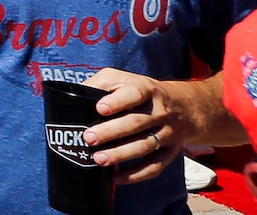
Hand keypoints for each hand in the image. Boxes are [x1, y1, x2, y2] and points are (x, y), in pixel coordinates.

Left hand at [82, 69, 207, 182]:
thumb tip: (73, 95)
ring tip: (98, 159)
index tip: (99, 109)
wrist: (183, 106)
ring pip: (145, 146)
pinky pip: (155, 166)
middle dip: (111, 132)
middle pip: (136, 123)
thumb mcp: (121, 78)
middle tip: (89, 138)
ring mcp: (168, 133)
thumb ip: (99, 84)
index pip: (134, 94)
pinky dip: (136, 174)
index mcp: (146, 89)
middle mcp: (160, 112)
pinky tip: (116, 178)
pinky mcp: (170, 152)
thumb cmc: (139, 91)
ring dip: (121, 155)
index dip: (117, 102)